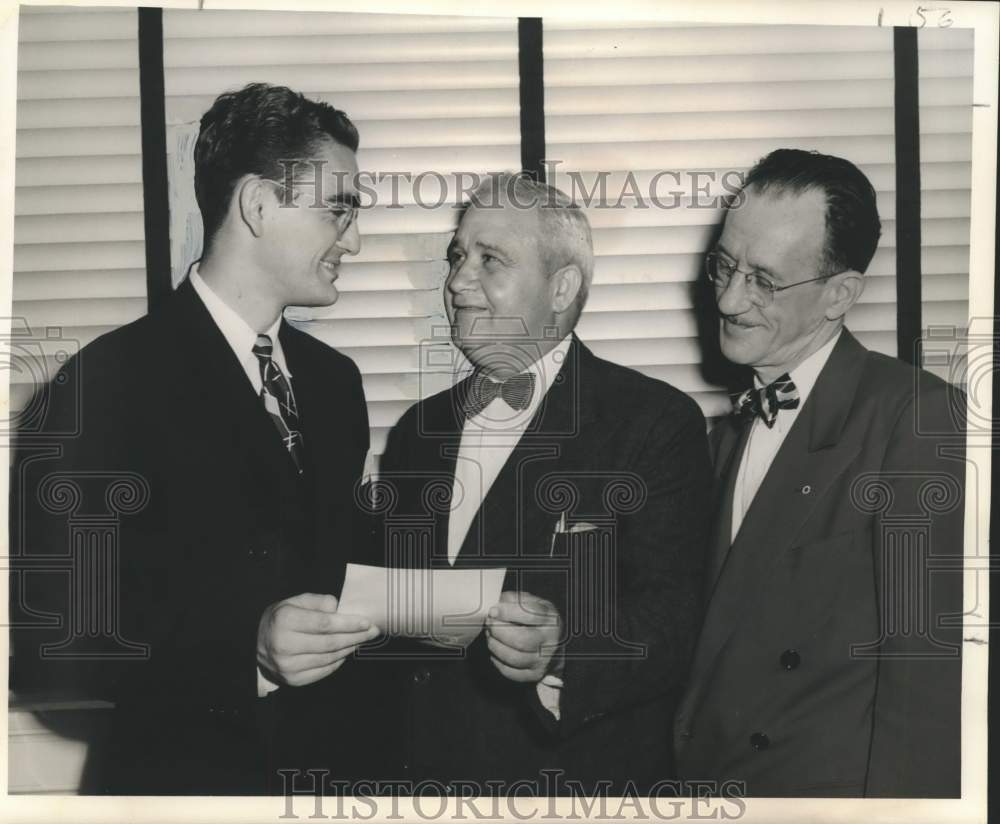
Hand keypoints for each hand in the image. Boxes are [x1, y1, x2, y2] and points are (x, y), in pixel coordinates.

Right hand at [257, 593, 379, 686]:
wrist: (256, 645)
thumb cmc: (281, 619)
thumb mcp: (295, 602)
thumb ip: (318, 601)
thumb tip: (338, 608)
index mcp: (284, 621)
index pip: (324, 624)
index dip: (348, 623)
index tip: (366, 622)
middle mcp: (284, 645)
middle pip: (330, 643)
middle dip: (355, 636)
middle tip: (372, 631)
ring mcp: (287, 666)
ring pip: (329, 658)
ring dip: (350, 648)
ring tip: (361, 640)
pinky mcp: (293, 680)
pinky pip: (324, 671)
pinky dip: (338, 661)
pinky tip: (345, 652)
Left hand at [485, 591, 562, 683]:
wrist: (556, 646)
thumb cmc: (540, 622)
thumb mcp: (534, 604)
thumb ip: (515, 600)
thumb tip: (497, 604)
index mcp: (551, 619)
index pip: (529, 614)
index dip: (507, 612)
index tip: (493, 611)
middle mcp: (550, 641)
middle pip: (520, 639)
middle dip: (498, 631)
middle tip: (489, 624)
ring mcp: (543, 660)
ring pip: (513, 657)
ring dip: (495, 646)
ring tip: (491, 636)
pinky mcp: (534, 674)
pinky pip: (510, 672)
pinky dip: (498, 661)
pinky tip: (496, 651)